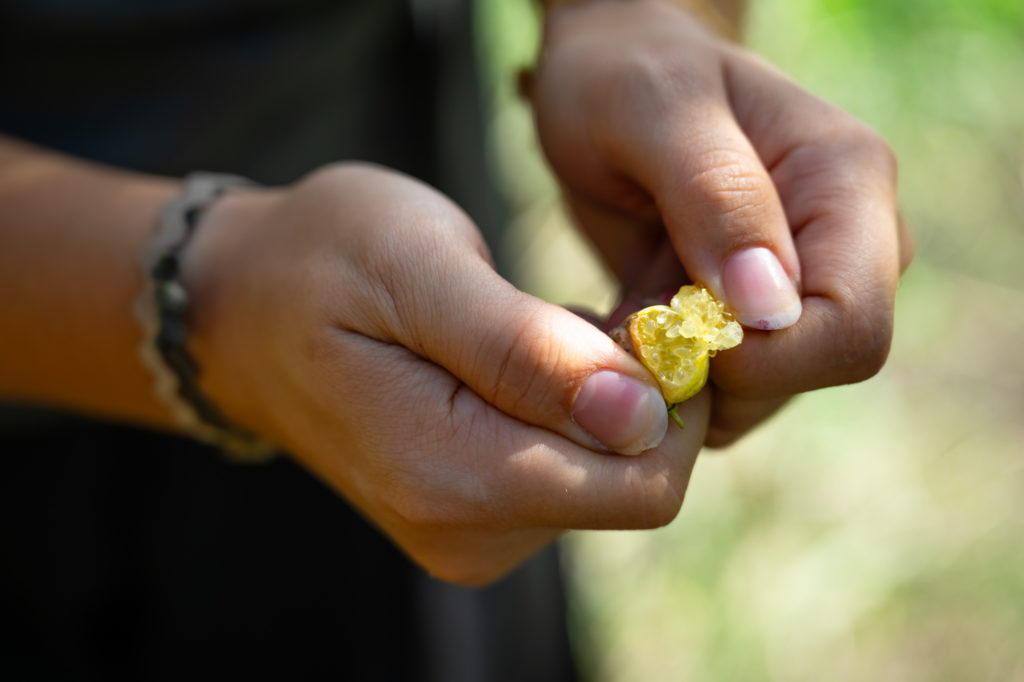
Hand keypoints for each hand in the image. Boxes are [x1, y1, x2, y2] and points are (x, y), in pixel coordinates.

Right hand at [179, 163, 706, 584]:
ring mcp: (469, 533)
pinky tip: (526, 356)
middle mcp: (466, 532)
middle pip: (631, 484)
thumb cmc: (322, 262)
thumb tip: (641, 417)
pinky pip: (572, 472)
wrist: (243, 310)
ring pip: (608, 477)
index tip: (643, 313)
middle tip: (577, 305)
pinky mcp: (474, 517)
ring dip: (603, 397)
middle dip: (639, 393)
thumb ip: (524, 349)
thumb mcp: (418, 269)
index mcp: (451, 477)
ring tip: (534, 325)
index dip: (672, 399)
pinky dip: (574, 411)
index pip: (640, 483)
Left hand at [529, 0, 912, 445]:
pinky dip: (665, 375)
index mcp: (848, 183)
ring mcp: (805, 287)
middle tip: (629, 315)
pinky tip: (629, 320)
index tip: (667, 327)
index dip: (760, 358)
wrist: (610, 79)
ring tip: (624, 305)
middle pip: (809, 372)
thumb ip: (714, 194)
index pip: (851, 328)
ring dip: (680, 374)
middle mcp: (847, 244)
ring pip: (762, 393)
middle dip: (712, 370)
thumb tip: (770, 306)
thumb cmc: (626, 75)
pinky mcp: (758, 319)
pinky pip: (723, 389)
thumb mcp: (652, 108)